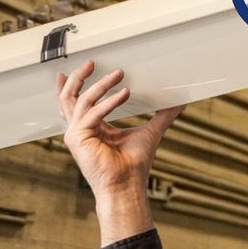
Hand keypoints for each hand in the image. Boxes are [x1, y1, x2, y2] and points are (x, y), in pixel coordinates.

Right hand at [56, 60, 184, 245]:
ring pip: (81, 100)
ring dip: (101, 85)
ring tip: (119, 74)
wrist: (127, 185)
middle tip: (92, 63)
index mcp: (90, 127)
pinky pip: (92, 114)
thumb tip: (178, 103)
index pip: (75, 102)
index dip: (74, 85)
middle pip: (68, 97)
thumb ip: (161, 116)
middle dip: (79, 78)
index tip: (73, 71)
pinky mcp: (78, 139)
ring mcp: (76, 135)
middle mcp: (79, 130)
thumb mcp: (149, 132)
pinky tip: (125, 93)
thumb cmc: (133, 164)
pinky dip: (109, 102)